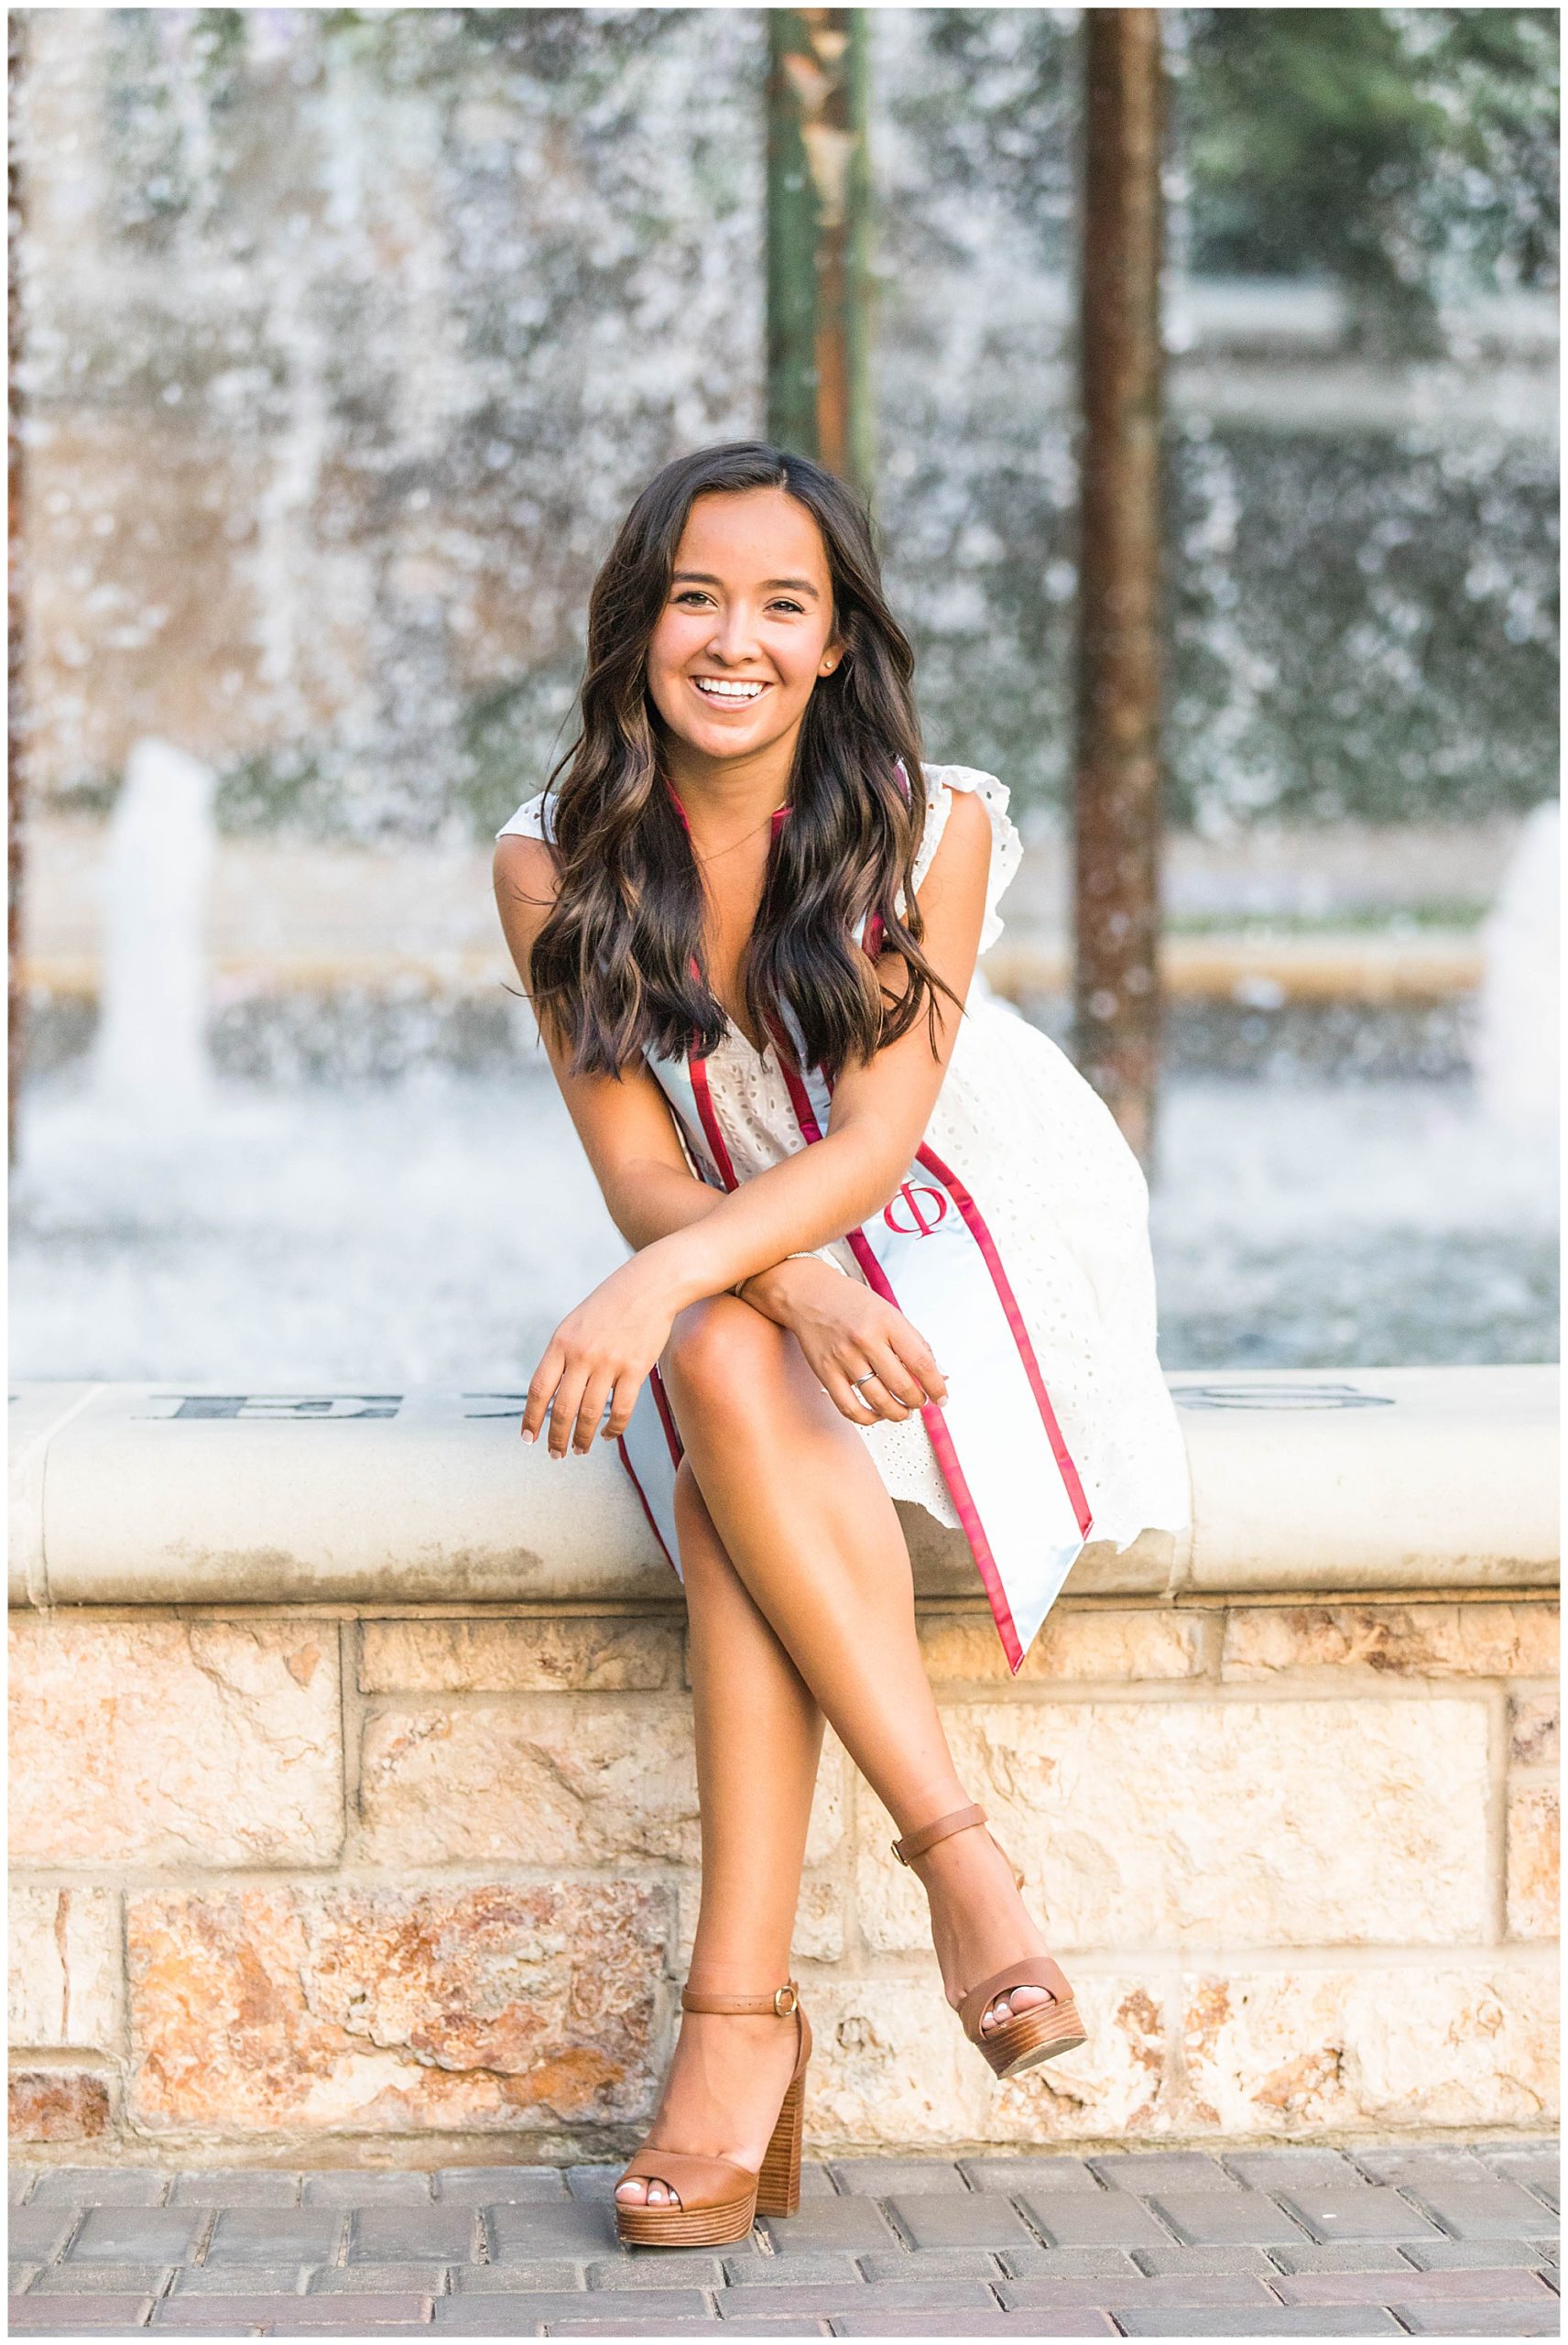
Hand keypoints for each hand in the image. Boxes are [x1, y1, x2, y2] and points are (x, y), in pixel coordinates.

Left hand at [522, 1255, 677, 1458]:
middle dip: (556, 1438)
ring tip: (579, 1450)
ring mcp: (609, 1362)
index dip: (531, 1418)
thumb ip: (562, 1356)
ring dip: (582, 1438)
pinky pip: (621, 1410)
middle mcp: (581, 1355)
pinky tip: (607, 1436)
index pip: (538, 1390)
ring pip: (589, 1414)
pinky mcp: (636, 1369)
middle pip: (562, 1409)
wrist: (649, 1285)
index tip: (528, 1439)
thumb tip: (550, 1394)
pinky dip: (612, 1429)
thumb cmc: (610, 1306)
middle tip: (555, 1455)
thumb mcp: (574, 1324)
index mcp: (561, 1343)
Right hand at [747, 1257, 948, 1425]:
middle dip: (917, 1401)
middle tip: (920, 1402)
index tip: (942, 1398)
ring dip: (897, 1413)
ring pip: (879, 1401)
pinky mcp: (826, 1372)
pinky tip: (877, 1414)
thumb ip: (914, 1342)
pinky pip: (850, 1407)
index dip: (936, 1386)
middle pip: (902, 1386)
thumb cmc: (852, 1302)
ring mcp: (844, 1357)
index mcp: (887, 1322)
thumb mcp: (889, 1312)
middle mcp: (866, 1339)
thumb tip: (938, 1373)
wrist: (808, 1294)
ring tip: (902, 1411)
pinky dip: (868, 1418)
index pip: (921, 1362)